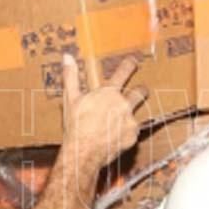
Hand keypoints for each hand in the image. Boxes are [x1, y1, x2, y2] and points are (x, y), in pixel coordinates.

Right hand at [62, 54, 146, 168]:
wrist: (83, 152)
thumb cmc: (76, 125)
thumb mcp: (70, 99)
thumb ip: (71, 76)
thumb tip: (67, 56)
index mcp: (109, 93)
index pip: (124, 71)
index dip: (130, 64)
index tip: (134, 61)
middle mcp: (123, 104)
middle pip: (141, 92)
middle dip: (141, 90)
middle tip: (138, 92)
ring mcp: (130, 121)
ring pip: (139, 112)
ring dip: (132, 113)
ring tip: (122, 120)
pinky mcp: (133, 136)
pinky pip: (134, 131)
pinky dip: (127, 132)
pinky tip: (116, 136)